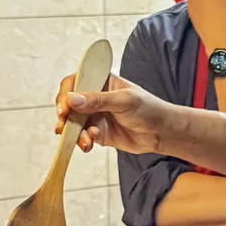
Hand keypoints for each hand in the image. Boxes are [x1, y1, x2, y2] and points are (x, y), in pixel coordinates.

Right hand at [54, 73, 169, 155]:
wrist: (162, 132)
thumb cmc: (149, 109)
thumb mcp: (124, 101)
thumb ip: (98, 100)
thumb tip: (72, 100)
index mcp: (101, 82)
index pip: (75, 82)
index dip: (66, 94)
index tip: (64, 107)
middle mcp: (95, 98)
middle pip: (69, 103)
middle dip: (65, 116)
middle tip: (63, 125)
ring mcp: (95, 115)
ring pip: (74, 123)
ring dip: (73, 132)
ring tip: (84, 140)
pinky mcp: (98, 132)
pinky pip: (83, 136)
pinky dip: (83, 141)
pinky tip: (90, 144)